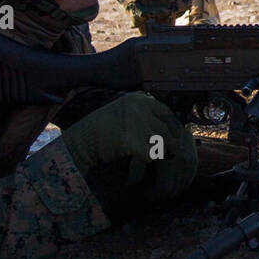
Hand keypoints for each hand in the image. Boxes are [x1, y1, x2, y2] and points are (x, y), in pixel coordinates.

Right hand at [61, 92, 196, 214]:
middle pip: (165, 129)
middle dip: (169, 142)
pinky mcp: (132, 141)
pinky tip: (138, 159)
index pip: (166, 112)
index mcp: (139, 100)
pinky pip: (150, 154)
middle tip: (170, 151)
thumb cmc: (103, 128)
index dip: (173, 126)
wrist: (82, 140)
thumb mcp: (125, 112)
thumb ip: (145, 115)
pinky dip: (147, 159)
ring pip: (160, 142)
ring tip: (150, 155)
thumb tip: (171, 128)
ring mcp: (136, 124)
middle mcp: (139, 109)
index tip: (176, 136)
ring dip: (158, 151)